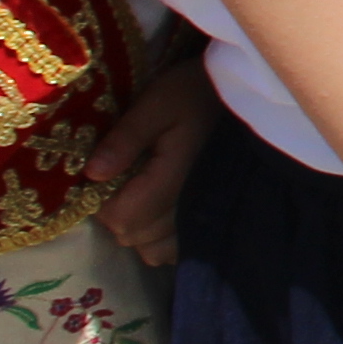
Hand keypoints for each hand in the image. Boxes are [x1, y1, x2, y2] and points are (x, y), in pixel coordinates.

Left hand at [83, 51, 221, 267]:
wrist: (249, 95)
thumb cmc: (198, 93)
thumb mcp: (157, 102)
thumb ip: (125, 137)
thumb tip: (93, 173)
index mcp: (173, 178)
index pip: (122, 217)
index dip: (102, 202)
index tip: (105, 177)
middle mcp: (191, 206)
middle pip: (134, 236)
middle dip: (118, 214)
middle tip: (123, 182)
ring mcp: (206, 218)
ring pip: (154, 250)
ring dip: (139, 229)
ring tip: (143, 197)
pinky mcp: (216, 220)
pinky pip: (177, 249)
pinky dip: (163, 238)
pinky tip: (163, 209)